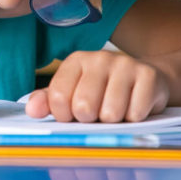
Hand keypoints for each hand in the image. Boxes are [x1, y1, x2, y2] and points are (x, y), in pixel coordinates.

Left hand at [24, 50, 169, 122]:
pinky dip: (134, 119)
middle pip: (84, 107)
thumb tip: (32, 110)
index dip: (65, 116)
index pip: (58, 97)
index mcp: (76, 61)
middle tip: (98, 113)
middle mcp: (99, 58)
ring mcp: (125, 64)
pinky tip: (134, 107)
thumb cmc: (104, 92)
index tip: (73, 115)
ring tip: (117, 110)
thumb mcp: (74, 93)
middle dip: (90, 119)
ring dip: (114, 121)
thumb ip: (48, 101)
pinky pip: (135, 113)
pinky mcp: (148, 75)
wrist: (148, 81)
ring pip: (110, 113)